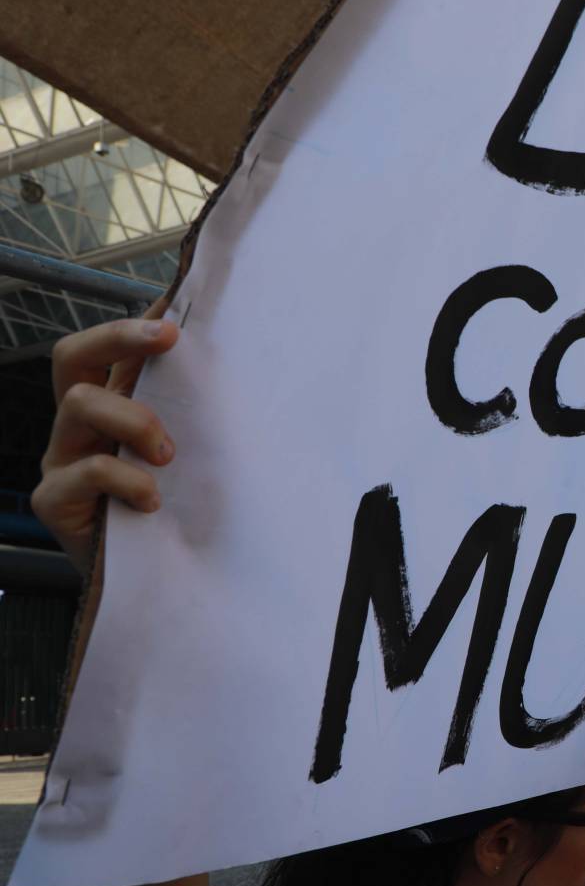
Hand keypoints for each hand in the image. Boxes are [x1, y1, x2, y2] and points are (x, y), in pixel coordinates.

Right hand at [31, 317, 179, 567]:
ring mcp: (62, 459)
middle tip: (168, 338)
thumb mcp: (193, 451)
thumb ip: (196, 407)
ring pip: (81, 404)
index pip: (110, 347)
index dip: (134, 320)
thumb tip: (228, 350)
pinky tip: (154, 500)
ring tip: (169, 454)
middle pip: (72, 355)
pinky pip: (87, 470)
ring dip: (135, 420)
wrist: (159, 579)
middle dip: (119, 336)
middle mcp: (80, 424)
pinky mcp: (54, 499)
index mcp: (114, 404)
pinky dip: (128, 480)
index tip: (178, 305)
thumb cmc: (179, 507)